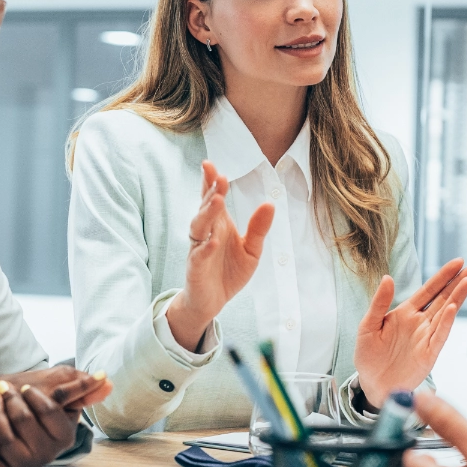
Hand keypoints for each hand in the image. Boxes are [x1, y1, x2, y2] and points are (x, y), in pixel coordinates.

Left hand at [0, 366, 108, 461]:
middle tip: (1, 388)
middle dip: (11, 400)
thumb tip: (108, 381)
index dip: (33, 395)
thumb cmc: (22, 407)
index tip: (23, 386)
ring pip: (8, 438)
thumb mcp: (52, 393)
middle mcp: (48, 453)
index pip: (50, 410)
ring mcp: (26, 464)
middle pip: (25, 421)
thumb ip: (77, 388)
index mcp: (64, 434)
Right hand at [165, 161, 273, 350]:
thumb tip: (270, 204)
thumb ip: (259, 228)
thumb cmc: (229, 272)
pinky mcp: (195, 268)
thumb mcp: (252, 249)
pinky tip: (213, 241)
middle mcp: (206, 232)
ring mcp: (198, 249)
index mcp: (218, 224)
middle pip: (205, 208)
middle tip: (220, 177)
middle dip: (211, 191)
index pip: (212, 198)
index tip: (211, 164)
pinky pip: (198, 255)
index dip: (210, 181)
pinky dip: (205, 248)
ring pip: (198, 227)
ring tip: (217, 200)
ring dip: (207, 213)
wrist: (212, 302)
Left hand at [354, 259, 466, 407]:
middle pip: (445, 297)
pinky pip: (439, 336)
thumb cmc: (369, 356)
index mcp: (406, 312)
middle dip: (461, 280)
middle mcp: (421, 322)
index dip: (444, 275)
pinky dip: (447, 322)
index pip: (429, 289)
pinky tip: (453, 308)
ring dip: (457, 297)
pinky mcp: (428, 354)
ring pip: (446, 313)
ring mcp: (427, 338)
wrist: (372, 385)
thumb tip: (387, 277)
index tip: (459, 261)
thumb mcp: (368, 326)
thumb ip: (379, 303)